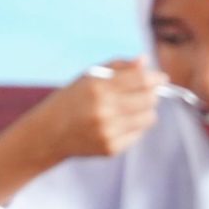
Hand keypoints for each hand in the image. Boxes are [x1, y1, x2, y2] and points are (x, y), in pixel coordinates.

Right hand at [0, 59, 162, 203]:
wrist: (48, 134)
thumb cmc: (70, 100)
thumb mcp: (88, 77)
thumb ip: (118, 67)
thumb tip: (145, 60)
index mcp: (97, 88)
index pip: (140, 79)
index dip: (155, 77)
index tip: (161, 77)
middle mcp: (104, 110)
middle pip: (149, 98)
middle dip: (151, 93)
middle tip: (145, 92)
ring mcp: (108, 131)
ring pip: (149, 117)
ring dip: (145, 110)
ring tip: (129, 108)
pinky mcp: (111, 148)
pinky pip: (138, 133)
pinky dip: (134, 126)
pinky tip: (117, 124)